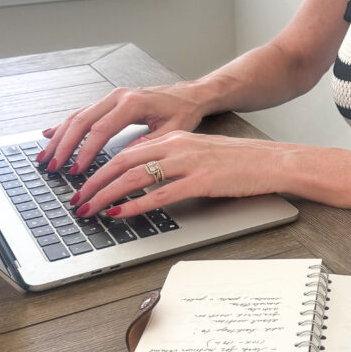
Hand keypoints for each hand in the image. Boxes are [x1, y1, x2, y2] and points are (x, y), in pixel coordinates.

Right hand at [38, 83, 208, 173]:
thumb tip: (124, 159)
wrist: (189, 94)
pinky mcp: (109, 101)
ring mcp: (111, 97)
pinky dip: (65, 125)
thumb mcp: (173, 130)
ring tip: (45, 157)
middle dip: (64, 146)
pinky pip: (83, 113)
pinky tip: (50, 134)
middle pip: (82, 121)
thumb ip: (148, 143)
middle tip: (52, 166)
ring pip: (78, 116)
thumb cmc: (183, 111)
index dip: (86, 151)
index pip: (101, 130)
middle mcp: (118, 97)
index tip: (77, 170)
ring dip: (59, 137)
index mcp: (133, 104)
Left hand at [69, 131, 286, 218]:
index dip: (100, 167)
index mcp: (176, 138)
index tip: (85, 183)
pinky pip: (159, 195)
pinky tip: (119, 213)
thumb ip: (173, 161)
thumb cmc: (241, 161)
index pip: (127, 151)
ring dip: (106, 193)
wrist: (273, 161)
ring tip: (89, 208)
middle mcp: (178, 146)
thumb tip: (146, 179)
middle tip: (77, 198)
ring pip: (134, 176)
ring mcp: (188, 163)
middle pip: (122, 161)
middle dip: (94, 181)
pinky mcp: (200, 182)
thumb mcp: (201, 153)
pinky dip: (133, 205)